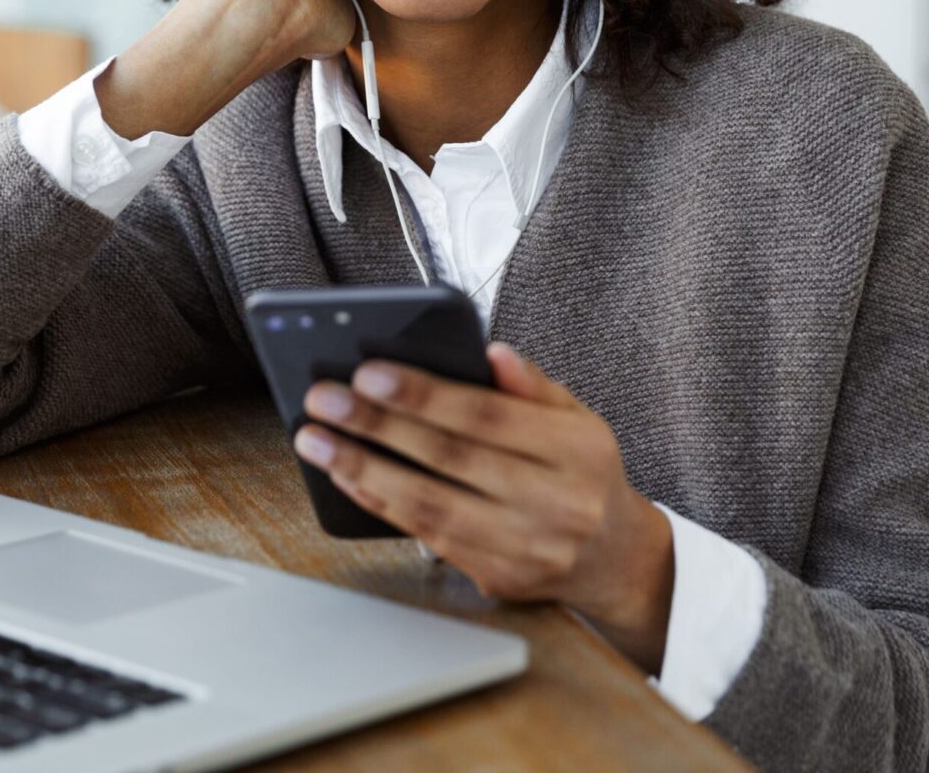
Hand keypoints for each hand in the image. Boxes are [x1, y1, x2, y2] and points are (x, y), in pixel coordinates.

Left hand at [294, 343, 675, 673]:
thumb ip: (534, 385)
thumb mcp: (578, 419)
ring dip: (362, 469)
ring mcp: (524, 547)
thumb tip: (492, 352)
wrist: (613, 558)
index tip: (368, 373)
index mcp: (576, 452)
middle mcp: (555, 503)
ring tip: (315, 439)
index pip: (487, 417)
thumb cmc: (583, 474)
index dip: (423, 394)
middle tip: (324, 399)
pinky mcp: (496, 577)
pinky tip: (344, 477)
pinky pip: (425, 536)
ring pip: (429, 505)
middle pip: (450, 459)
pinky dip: (379, 504)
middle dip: (377, 425)